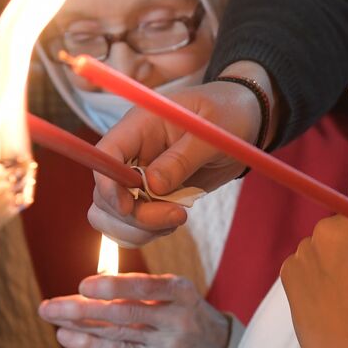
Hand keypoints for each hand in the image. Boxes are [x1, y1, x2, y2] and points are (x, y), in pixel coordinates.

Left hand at [39, 274, 232, 347]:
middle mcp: (175, 318)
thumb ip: (139, 288)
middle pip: (125, 312)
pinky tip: (67, 336)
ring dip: (79, 324)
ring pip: (117, 333)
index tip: (84, 285)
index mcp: (181, 292)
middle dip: (83, 307)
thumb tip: (94, 281)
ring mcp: (166, 344)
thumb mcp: (174, 292)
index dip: (115, 286)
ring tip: (50, 315)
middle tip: (50, 305)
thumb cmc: (184, 312)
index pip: (146, 287)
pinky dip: (90, 345)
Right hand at [89, 63, 275, 246]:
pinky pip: (135, 223)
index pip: (105, 156)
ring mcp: (139, 177)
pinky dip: (150, 230)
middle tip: (177, 216)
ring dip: (141, 228)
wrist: (243, 124)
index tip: (129, 207)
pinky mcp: (153, 196)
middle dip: (133, 216)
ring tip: (179, 217)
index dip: (108, 185)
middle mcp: (132, 153)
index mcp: (139, 126)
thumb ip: (182, 158)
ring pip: (115, 216)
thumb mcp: (211, 133)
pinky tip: (176, 219)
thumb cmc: (227, 116)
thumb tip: (152, 186)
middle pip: (104, 195)